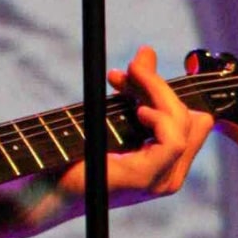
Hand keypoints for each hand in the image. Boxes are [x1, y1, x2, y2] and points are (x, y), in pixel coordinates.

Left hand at [58, 45, 213, 205]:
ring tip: (125, 79)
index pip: (193, 119)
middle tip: (128, 68)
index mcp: (166, 162)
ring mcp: (160, 180)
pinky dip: (159, 118)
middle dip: (159, 85)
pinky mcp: (145, 179)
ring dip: (157, 91)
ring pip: (184, 124)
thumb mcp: (109, 113)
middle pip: (190, 117)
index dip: (167, 89)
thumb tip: (148, 52)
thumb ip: (133, 89)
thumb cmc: (73, 152)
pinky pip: (172, 142)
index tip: (136, 69)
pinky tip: (138, 110)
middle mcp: (170, 174)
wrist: (45, 185)